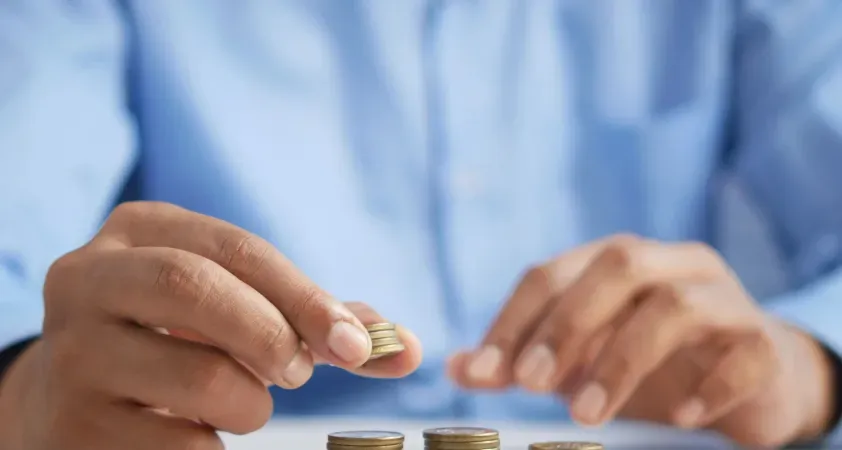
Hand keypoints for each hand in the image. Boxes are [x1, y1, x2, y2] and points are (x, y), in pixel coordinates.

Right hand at [0, 202, 421, 449]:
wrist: (74, 394)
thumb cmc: (178, 339)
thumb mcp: (234, 306)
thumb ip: (316, 320)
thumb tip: (408, 349)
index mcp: (141, 231)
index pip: (237, 249)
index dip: (306, 297)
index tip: (358, 347)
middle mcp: (89, 278)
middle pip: (195, 289)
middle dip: (272, 335)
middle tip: (299, 373)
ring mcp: (72, 351)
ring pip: (197, 375)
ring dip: (250, 403)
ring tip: (244, 404)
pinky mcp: (71, 422)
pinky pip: (176, 443)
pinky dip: (213, 445)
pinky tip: (200, 431)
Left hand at [448, 235, 833, 446]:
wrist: (752, 376)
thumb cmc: (651, 360)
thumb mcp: (579, 360)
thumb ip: (522, 360)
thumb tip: (456, 368)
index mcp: (615, 261)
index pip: (551, 273)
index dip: (512, 320)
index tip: (482, 373)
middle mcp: (669, 264)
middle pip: (616, 265)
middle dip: (567, 324)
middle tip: (531, 384)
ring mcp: (722, 297)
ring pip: (675, 305)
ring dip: (622, 360)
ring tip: (588, 414)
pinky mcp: (763, 340)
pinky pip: (744, 352)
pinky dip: (709, 385)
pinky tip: (681, 417)